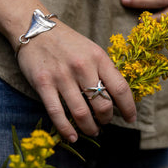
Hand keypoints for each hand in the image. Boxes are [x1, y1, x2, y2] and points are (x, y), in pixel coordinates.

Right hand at [17, 20, 136, 142]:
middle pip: (102, 104)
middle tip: (105, 122)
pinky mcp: (43, 83)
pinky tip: (72, 137)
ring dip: (90, 128)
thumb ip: (104, 70)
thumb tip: (116, 96)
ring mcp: (62, 76)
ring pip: (81, 113)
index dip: (128, 108)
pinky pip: (57, 113)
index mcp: (98, 57)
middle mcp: (82, 66)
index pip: (120, 88)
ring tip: (92, 130)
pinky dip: (66, 129)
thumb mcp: (92, 50)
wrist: (37, 30)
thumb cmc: (69, 42)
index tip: (131, 118)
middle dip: (106, 119)